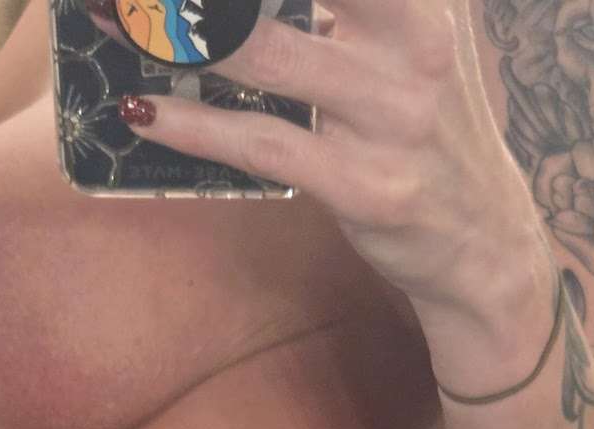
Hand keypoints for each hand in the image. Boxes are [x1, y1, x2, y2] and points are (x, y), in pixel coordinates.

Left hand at [109, 0, 547, 317]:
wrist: (485, 241)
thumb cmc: (427, 127)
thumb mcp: (409, 36)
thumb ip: (345, 5)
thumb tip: (228, 3)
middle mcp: (415, 40)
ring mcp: (391, 117)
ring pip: (263, 52)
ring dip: (173, 32)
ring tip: (109, 18)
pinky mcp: (365, 185)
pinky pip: (262, 143)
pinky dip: (193, 125)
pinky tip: (144, 113)